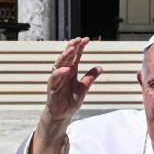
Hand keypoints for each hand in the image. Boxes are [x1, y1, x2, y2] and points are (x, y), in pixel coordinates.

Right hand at [28, 37, 102, 153]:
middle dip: (72, 47)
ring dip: (65, 56)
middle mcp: (63, 73)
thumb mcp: (84, 88)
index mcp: (71, 71)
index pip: (75, 56)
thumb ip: (90, 78)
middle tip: (79, 40)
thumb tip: (100, 67)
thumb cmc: (70, 101)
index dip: (80, 47)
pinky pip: (54, 78)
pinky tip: (67, 69)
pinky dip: (60, 73)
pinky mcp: (52, 88)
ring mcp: (57, 80)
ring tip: (72, 49)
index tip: (86, 39)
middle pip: (66, 57)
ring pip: (59, 64)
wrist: (62, 115)